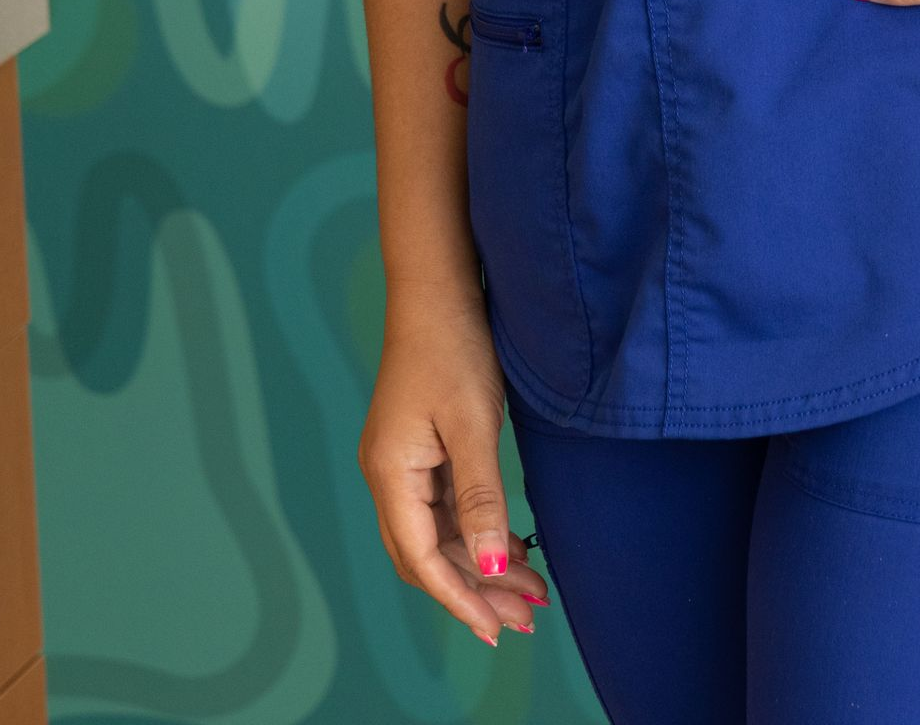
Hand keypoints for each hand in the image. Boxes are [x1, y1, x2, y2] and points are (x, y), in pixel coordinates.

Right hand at [358, 287, 550, 647]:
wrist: (436, 289)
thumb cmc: (454, 347)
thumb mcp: (473, 424)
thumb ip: (480, 499)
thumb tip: (488, 568)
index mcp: (391, 474)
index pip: (421, 558)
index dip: (459, 599)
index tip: (497, 630)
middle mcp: (388, 476)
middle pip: (427, 555)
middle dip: (475, 591)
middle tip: (526, 620)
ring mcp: (403, 463)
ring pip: (439, 534)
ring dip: (480, 565)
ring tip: (530, 594)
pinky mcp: (421, 450)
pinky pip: (446, 508)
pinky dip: (477, 532)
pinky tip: (512, 548)